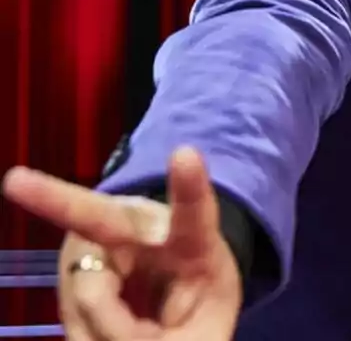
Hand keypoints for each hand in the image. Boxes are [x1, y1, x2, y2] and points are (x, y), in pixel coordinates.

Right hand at [2, 147, 240, 340]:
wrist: (169, 291)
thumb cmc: (197, 304)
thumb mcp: (206, 329)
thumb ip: (180, 338)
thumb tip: (118, 333)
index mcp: (191, 240)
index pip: (194, 215)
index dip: (190, 186)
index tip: (186, 153)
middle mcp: (141, 229)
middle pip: (97, 216)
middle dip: (54, 198)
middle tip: (14, 180)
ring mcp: (100, 246)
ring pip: (85, 295)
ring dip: (106, 329)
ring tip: (141, 332)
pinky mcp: (74, 268)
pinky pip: (74, 316)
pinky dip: (92, 337)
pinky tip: (112, 332)